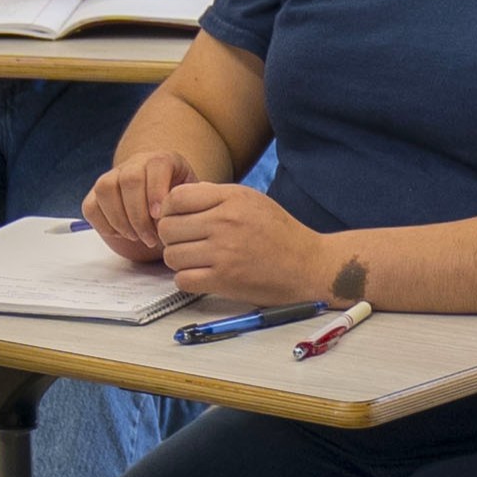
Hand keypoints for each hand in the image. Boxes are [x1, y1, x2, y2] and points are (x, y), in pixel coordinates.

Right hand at [82, 148, 193, 264]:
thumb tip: (180, 219)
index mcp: (162, 161)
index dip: (155, 192)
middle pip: (129, 179)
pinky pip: (90, 205)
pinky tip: (120, 234)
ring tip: (135, 237)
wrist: (161, 200)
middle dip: (138, 214)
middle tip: (149, 238)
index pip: (155, 167)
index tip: (158, 217)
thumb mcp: (190, 200)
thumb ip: (187, 205)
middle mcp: (135, 163)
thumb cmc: (178, 203)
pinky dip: (103, 224)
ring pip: (105, 189)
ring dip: (119, 219)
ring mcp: (113, 176)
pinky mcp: (97, 194)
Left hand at [149, 179, 347, 306]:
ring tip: (196, 260)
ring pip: (171, 255)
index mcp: (232, 198)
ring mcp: (223, 252)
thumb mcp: (252, 200)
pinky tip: (202, 275)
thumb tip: (178, 198)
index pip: (176, 197)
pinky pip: (182, 280)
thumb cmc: (281, 233)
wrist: (309, 266)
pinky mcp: (224, 280)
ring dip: (179, 260)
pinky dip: (188, 280)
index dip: (170, 210)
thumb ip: (216, 196)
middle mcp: (225, 222)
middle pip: (168, 227)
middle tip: (187, 243)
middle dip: (172, 237)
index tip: (179, 220)